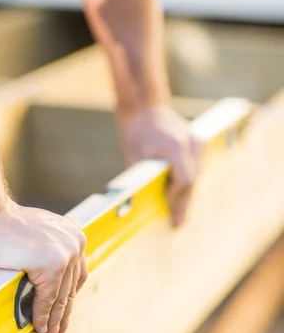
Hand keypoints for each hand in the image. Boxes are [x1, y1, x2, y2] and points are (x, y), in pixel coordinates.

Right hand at [0, 198, 87, 332]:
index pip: (76, 277)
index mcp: (74, 237)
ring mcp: (65, 254)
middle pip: (71, 289)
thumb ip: (49, 256)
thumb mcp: (38, 238)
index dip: (68, 300)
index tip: (63, 316)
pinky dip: (41, 315)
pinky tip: (37, 327)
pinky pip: (47, 298)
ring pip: (60, 297)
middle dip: (63, 316)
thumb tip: (49, 284)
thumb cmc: (4, 226)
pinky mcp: (52, 265)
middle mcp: (75, 244)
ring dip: (53, 321)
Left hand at [117, 107, 201, 226]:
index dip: (177, 198)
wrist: (145, 109)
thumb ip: (143, 178)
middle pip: (192, 181)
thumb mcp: (134, 157)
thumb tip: (141, 206)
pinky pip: (196, 168)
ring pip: (196, 175)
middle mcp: (191, 142)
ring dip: (187, 194)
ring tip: (180, 215)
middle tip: (178, 224)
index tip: (169, 211)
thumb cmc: (136, 133)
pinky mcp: (198, 143)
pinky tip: (181, 198)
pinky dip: (188, 182)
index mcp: (175, 146)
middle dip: (184, 203)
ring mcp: (197, 141)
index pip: (184, 180)